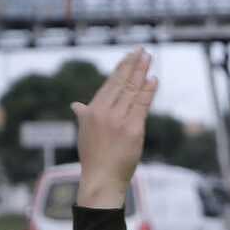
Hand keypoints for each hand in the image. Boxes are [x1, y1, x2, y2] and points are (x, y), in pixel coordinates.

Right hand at [71, 47, 157, 207]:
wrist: (101, 178)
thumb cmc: (94, 158)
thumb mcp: (84, 133)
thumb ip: (83, 116)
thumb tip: (75, 105)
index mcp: (92, 111)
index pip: (109, 84)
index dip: (121, 69)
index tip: (129, 57)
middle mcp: (104, 113)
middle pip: (121, 83)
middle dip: (133, 65)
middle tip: (142, 50)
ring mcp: (119, 120)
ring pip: (133, 91)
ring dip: (142, 73)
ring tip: (149, 59)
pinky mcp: (133, 129)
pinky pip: (142, 106)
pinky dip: (148, 92)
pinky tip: (154, 80)